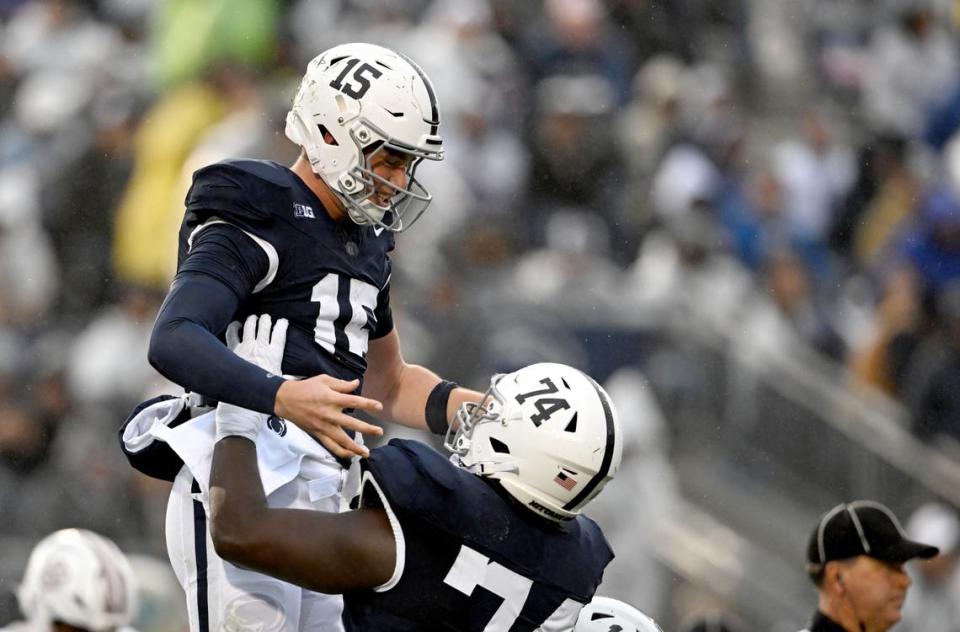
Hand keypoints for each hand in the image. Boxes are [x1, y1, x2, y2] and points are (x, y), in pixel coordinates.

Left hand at [218, 314, 287, 441]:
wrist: (243, 405)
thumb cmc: (263, 395)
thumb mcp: (280, 383)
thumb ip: (287, 376)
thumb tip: (296, 377)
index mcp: (273, 355)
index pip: (279, 334)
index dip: (282, 325)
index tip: (283, 321)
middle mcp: (260, 349)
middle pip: (264, 326)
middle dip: (266, 320)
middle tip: (266, 318)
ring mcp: (245, 348)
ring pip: (249, 326)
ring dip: (252, 320)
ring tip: (254, 318)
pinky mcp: (233, 351)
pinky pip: (232, 334)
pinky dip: (234, 327)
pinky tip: (236, 325)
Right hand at [274, 376, 382, 457]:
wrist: (285, 400)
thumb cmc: (306, 388)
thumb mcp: (324, 380)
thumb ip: (342, 384)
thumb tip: (356, 383)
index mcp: (331, 399)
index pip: (353, 402)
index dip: (367, 404)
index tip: (379, 406)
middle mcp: (329, 414)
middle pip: (351, 424)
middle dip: (367, 429)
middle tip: (379, 432)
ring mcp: (323, 426)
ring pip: (341, 440)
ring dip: (355, 447)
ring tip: (366, 452)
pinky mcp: (318, 434)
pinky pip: (331, 446)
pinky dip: (341, 452)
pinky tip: (351, 455)